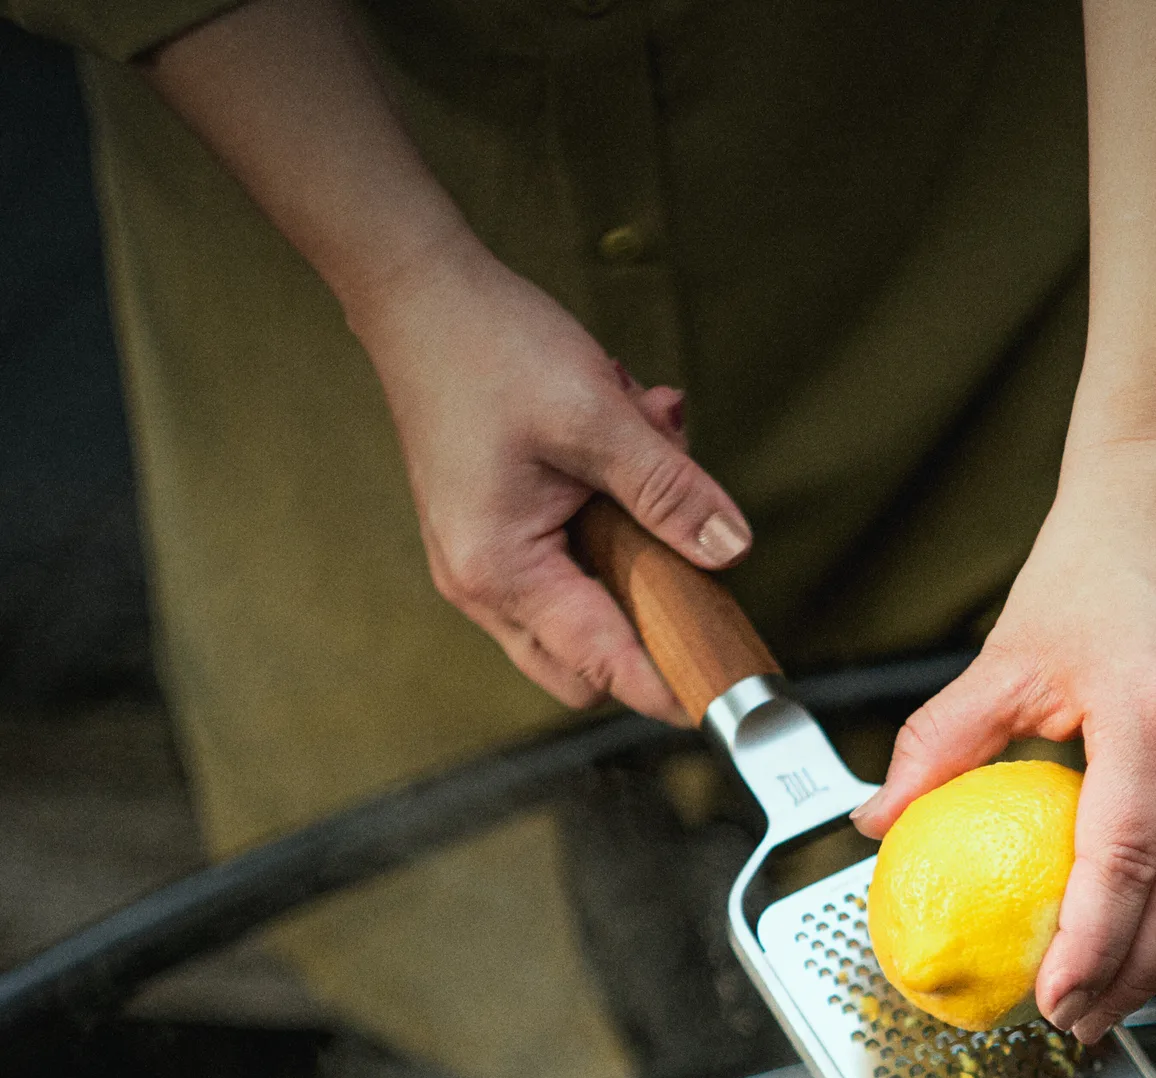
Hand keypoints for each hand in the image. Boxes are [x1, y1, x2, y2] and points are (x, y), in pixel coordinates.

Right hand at [348, 239, 752, 717]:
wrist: (419, 293)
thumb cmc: (486, 348)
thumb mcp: (598, 418)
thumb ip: (670, 492)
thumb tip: (729, 550)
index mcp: (501, 570)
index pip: (602, 662)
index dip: (666, 687)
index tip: (719, 699)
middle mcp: (481, 584)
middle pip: (586, 664)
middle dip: (649, 622)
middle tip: (698, 569)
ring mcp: (482, 564)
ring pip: (583, 610)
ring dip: (633, 551)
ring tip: (646, 450)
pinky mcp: (493, 537)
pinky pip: (569, 563)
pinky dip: (608, 521)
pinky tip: (622, 449)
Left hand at [851, 442, 1155, 1045]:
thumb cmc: (1094, 563)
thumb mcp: (1005, 652)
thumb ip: (939, 744)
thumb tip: (874, 824)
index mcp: (1155, 708)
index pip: (1127, 858)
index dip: (1094, 947)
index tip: (1055, 1003)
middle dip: (1138, 977)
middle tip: (1082, 1024)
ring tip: (1119, 995)